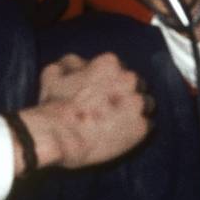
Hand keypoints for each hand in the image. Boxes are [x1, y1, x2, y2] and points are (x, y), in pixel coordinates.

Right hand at [19, 52, 150, 170]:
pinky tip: (121, 134)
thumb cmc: (54, 104)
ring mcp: (137, 104)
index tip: (102, 92)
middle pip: (136, 84)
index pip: (119, 68)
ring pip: (145, 104)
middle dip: (126, 94)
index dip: (110, 81)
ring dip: (134, 110)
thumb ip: (71, 63)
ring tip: (118, 122)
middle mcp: (129, 80)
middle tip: (110, 107)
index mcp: (110, 64)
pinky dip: (136, 129)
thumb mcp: (54, 73)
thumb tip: (81, 63)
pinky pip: (146, 126)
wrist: (59, 135)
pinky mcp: (141, 127)